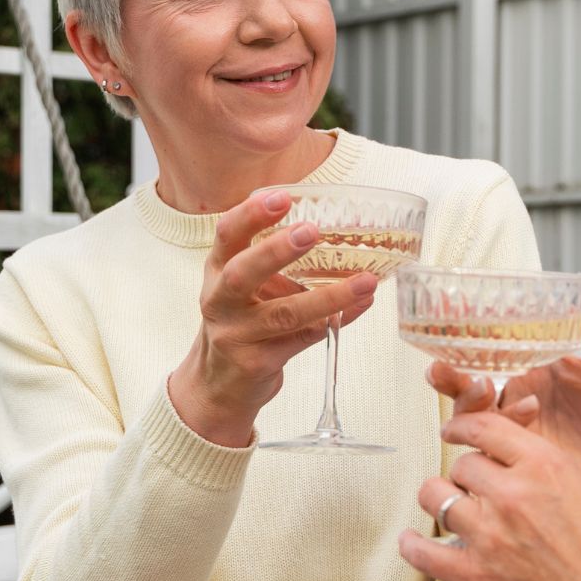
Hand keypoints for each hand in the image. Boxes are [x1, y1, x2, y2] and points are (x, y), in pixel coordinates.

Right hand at [169, 188, 377, 446]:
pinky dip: (335, 321)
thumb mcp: (247, 286)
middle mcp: (220, 301)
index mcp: (217, 271)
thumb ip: (276, 261)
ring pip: (284, 314)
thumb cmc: (242, 321)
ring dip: (328, 297)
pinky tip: (360, 306)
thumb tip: (339, 234)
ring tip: (364, 281)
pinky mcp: (257, 363)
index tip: (280, 197)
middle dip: (276, 251)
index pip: (226, 235)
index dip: (250, 215)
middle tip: (310, 232)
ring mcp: (236, 336)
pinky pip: (303, 339)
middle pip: (241, 273)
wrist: (218, 383)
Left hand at [401, 407, 580, 580]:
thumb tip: (517, 468)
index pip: (486, 427)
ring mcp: (490, 535)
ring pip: (436, 496)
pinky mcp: (476, 577)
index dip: (464, 427)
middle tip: (474, 489)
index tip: (455, 432)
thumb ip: (550, 474)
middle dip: (466, 475)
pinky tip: (412, 541)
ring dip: (441, 500)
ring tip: (448, 510)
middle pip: (462, 464)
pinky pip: (422, 552)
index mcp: (546, 466)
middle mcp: (513, 493)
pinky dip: (412, 545)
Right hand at [425, 316, 580, 525]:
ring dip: (468, 402)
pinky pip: (488, 450)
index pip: (501, 352)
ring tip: (485, 388)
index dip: (474, 341)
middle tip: (446, 370)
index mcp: (545, 372)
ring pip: (474, 416)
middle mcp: (525, 399)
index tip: (455, 329)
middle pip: (474, 384)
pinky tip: (518, 419)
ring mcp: (519, 433)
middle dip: (453, 376)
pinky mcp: (519, 464)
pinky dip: (487, 436)